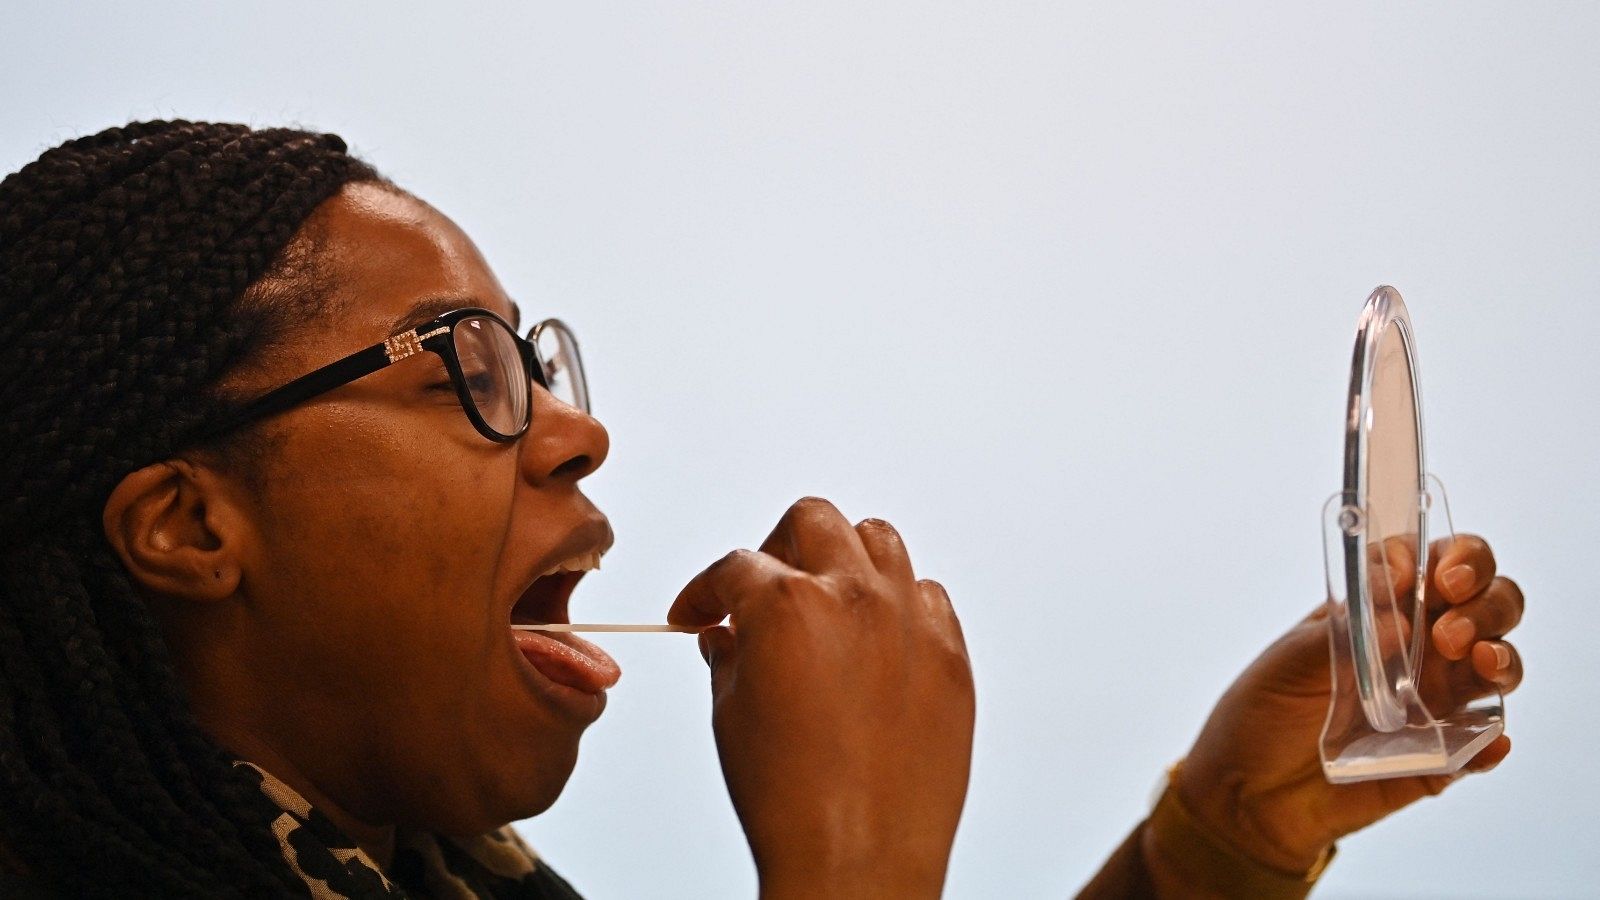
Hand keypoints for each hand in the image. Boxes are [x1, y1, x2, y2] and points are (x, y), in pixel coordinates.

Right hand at [668, 498, 974, 899]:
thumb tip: (727, 636)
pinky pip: (927, 596)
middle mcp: (855, 598)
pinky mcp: (951, 657)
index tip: (700, 611)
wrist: (858, 861)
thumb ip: (729, 657)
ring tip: (825, 597)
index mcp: (787, 606)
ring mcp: (910, 623)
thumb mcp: (732, 716)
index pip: (735, 566)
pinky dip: (897, 603)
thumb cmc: (793, 801)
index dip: (705, 590)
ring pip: (880, 541)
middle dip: (776, 548)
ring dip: (844, 558)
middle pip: (814, 521)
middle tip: (762, 587)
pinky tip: (876, 638)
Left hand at [1172, 534, 1522, 875]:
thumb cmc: (1262, 710)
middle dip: (1486, 601)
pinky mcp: (1440, 756)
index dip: (1449, 556)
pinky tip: (1488, 740)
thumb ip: (1341, 633)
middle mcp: (1419, 647)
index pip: (1437, 563)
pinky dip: (1493, 741)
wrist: (1247, 792)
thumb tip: (1400, 619)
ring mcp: (1435, 700)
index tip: (1423, 575)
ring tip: (1479, 661)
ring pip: (1498, 665)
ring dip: (1502, 657)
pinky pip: (1483, 746)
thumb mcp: (1288, 659)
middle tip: (1448, 629)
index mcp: (1381, 608)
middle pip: (1486, 604)